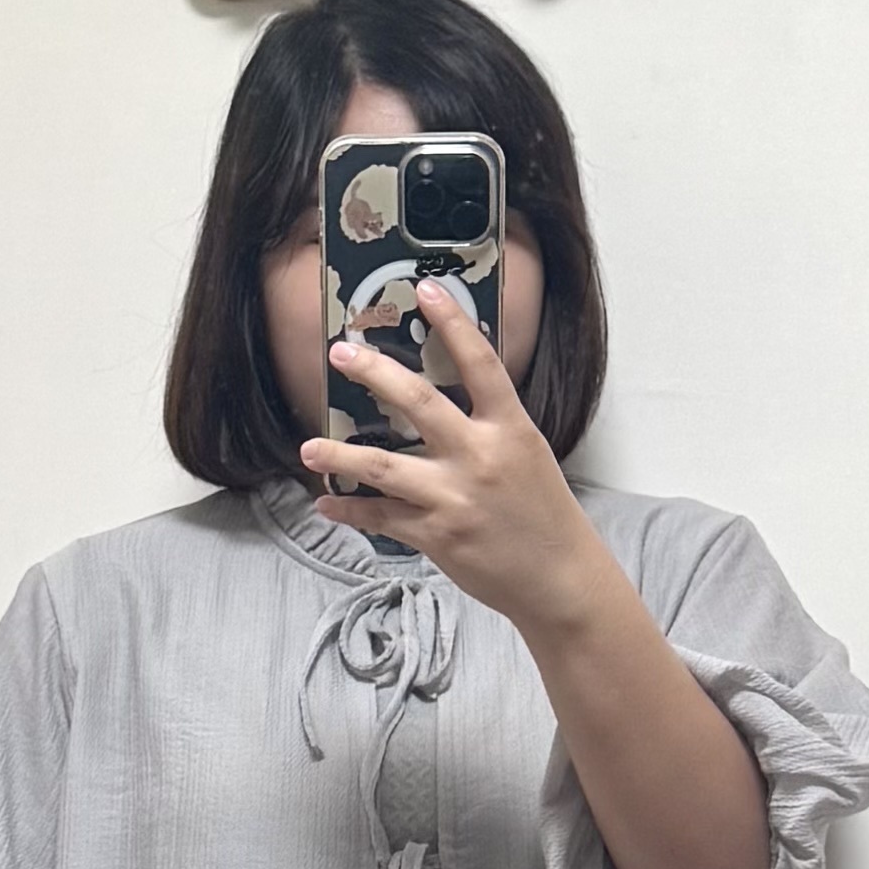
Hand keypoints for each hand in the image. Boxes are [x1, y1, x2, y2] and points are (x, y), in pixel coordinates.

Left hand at [304, 278, 600, 636]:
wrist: (559, 579)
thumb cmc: (544, 514)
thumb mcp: (528, 455)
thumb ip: (488, 426)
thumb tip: (441, 399)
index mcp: (510, 429)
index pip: (481, 362)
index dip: (453, 322)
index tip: (426, 289)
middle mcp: (481, 456)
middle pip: (419, 402)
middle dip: (374, 373)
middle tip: (341, 353)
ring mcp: (455, 497)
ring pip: (384, 466)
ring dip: (340, 454)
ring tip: (308, 447)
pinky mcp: (436, 535)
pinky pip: (381, 517)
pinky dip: (351, 509)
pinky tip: (327, 501)